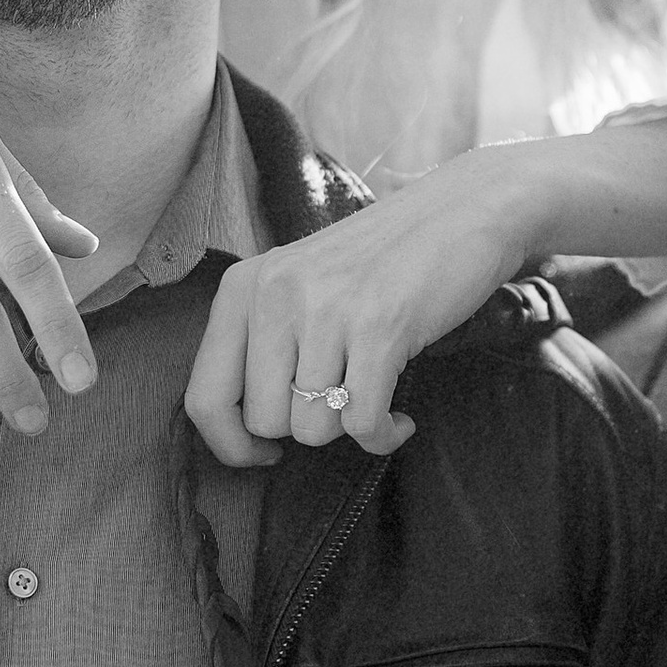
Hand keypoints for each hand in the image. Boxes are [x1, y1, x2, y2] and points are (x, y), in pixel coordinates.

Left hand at [185, 152, 536, 466]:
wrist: (462, 212)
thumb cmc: (380, 261)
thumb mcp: (300, 284)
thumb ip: (263, 341)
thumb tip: (243, 433)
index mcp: (242, 287)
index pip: (204, 398)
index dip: (230, 445)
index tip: (262, 454)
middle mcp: (274, 295)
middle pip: (264, 422)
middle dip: (306, 427)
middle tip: (340, 402)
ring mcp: (326, 310)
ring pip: (313, 428)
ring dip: (349, 429)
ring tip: (374, 399)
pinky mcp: (379, 328)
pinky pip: (362, 422)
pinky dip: (382, 435)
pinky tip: (399, 419)